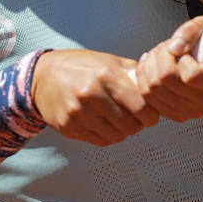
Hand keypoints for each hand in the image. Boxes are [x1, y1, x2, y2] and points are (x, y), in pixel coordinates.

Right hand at [32, 49, 159, 145]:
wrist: (42, 76)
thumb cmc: (81, 66)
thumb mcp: (108, 61)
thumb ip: (133, 73)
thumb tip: (160, 83)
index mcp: (105, 75)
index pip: (140, 106)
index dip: (151, 115)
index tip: (151, 115)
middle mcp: (90, 94)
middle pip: (129, 125)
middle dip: (138, 125)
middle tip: (138, 120)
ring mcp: (77, 112)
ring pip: (115, 136)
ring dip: (124, 132)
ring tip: (122, 122)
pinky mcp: (68, 126)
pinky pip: (99, 140)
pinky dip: (108, 136)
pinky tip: (107, 126)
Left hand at [134, 16, 202, 121]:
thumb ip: (190, 31)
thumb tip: (175, 48)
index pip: (190, 76)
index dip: (181, 59)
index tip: (185, 51)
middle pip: (166, 81)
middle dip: (159, 57)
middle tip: (165, 47)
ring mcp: (193, 111)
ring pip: (153, 90)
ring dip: (148, 66)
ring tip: (157, 55)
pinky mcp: (177, 115)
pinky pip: (147, 100)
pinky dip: (143, 79)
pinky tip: (150, 66)